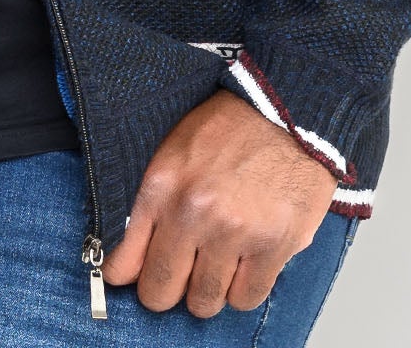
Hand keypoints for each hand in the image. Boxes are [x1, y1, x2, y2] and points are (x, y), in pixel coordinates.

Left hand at [100, 89, 337, 316]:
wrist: (286, 110)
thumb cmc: (230, 126)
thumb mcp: (173, 148)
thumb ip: (152, 200)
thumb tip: (131, 252)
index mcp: (161, 185)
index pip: (124, 259)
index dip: (124, 275)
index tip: (128, 276)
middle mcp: (192, 213)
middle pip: (160, 291)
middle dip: (162, 290)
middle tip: (173, 278)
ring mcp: (233, 233)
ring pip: (204, 302)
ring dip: (205, 291)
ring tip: (213, 267)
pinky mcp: (272, 246)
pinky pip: (245, 298)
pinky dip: (241, 290)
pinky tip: (242, 266)